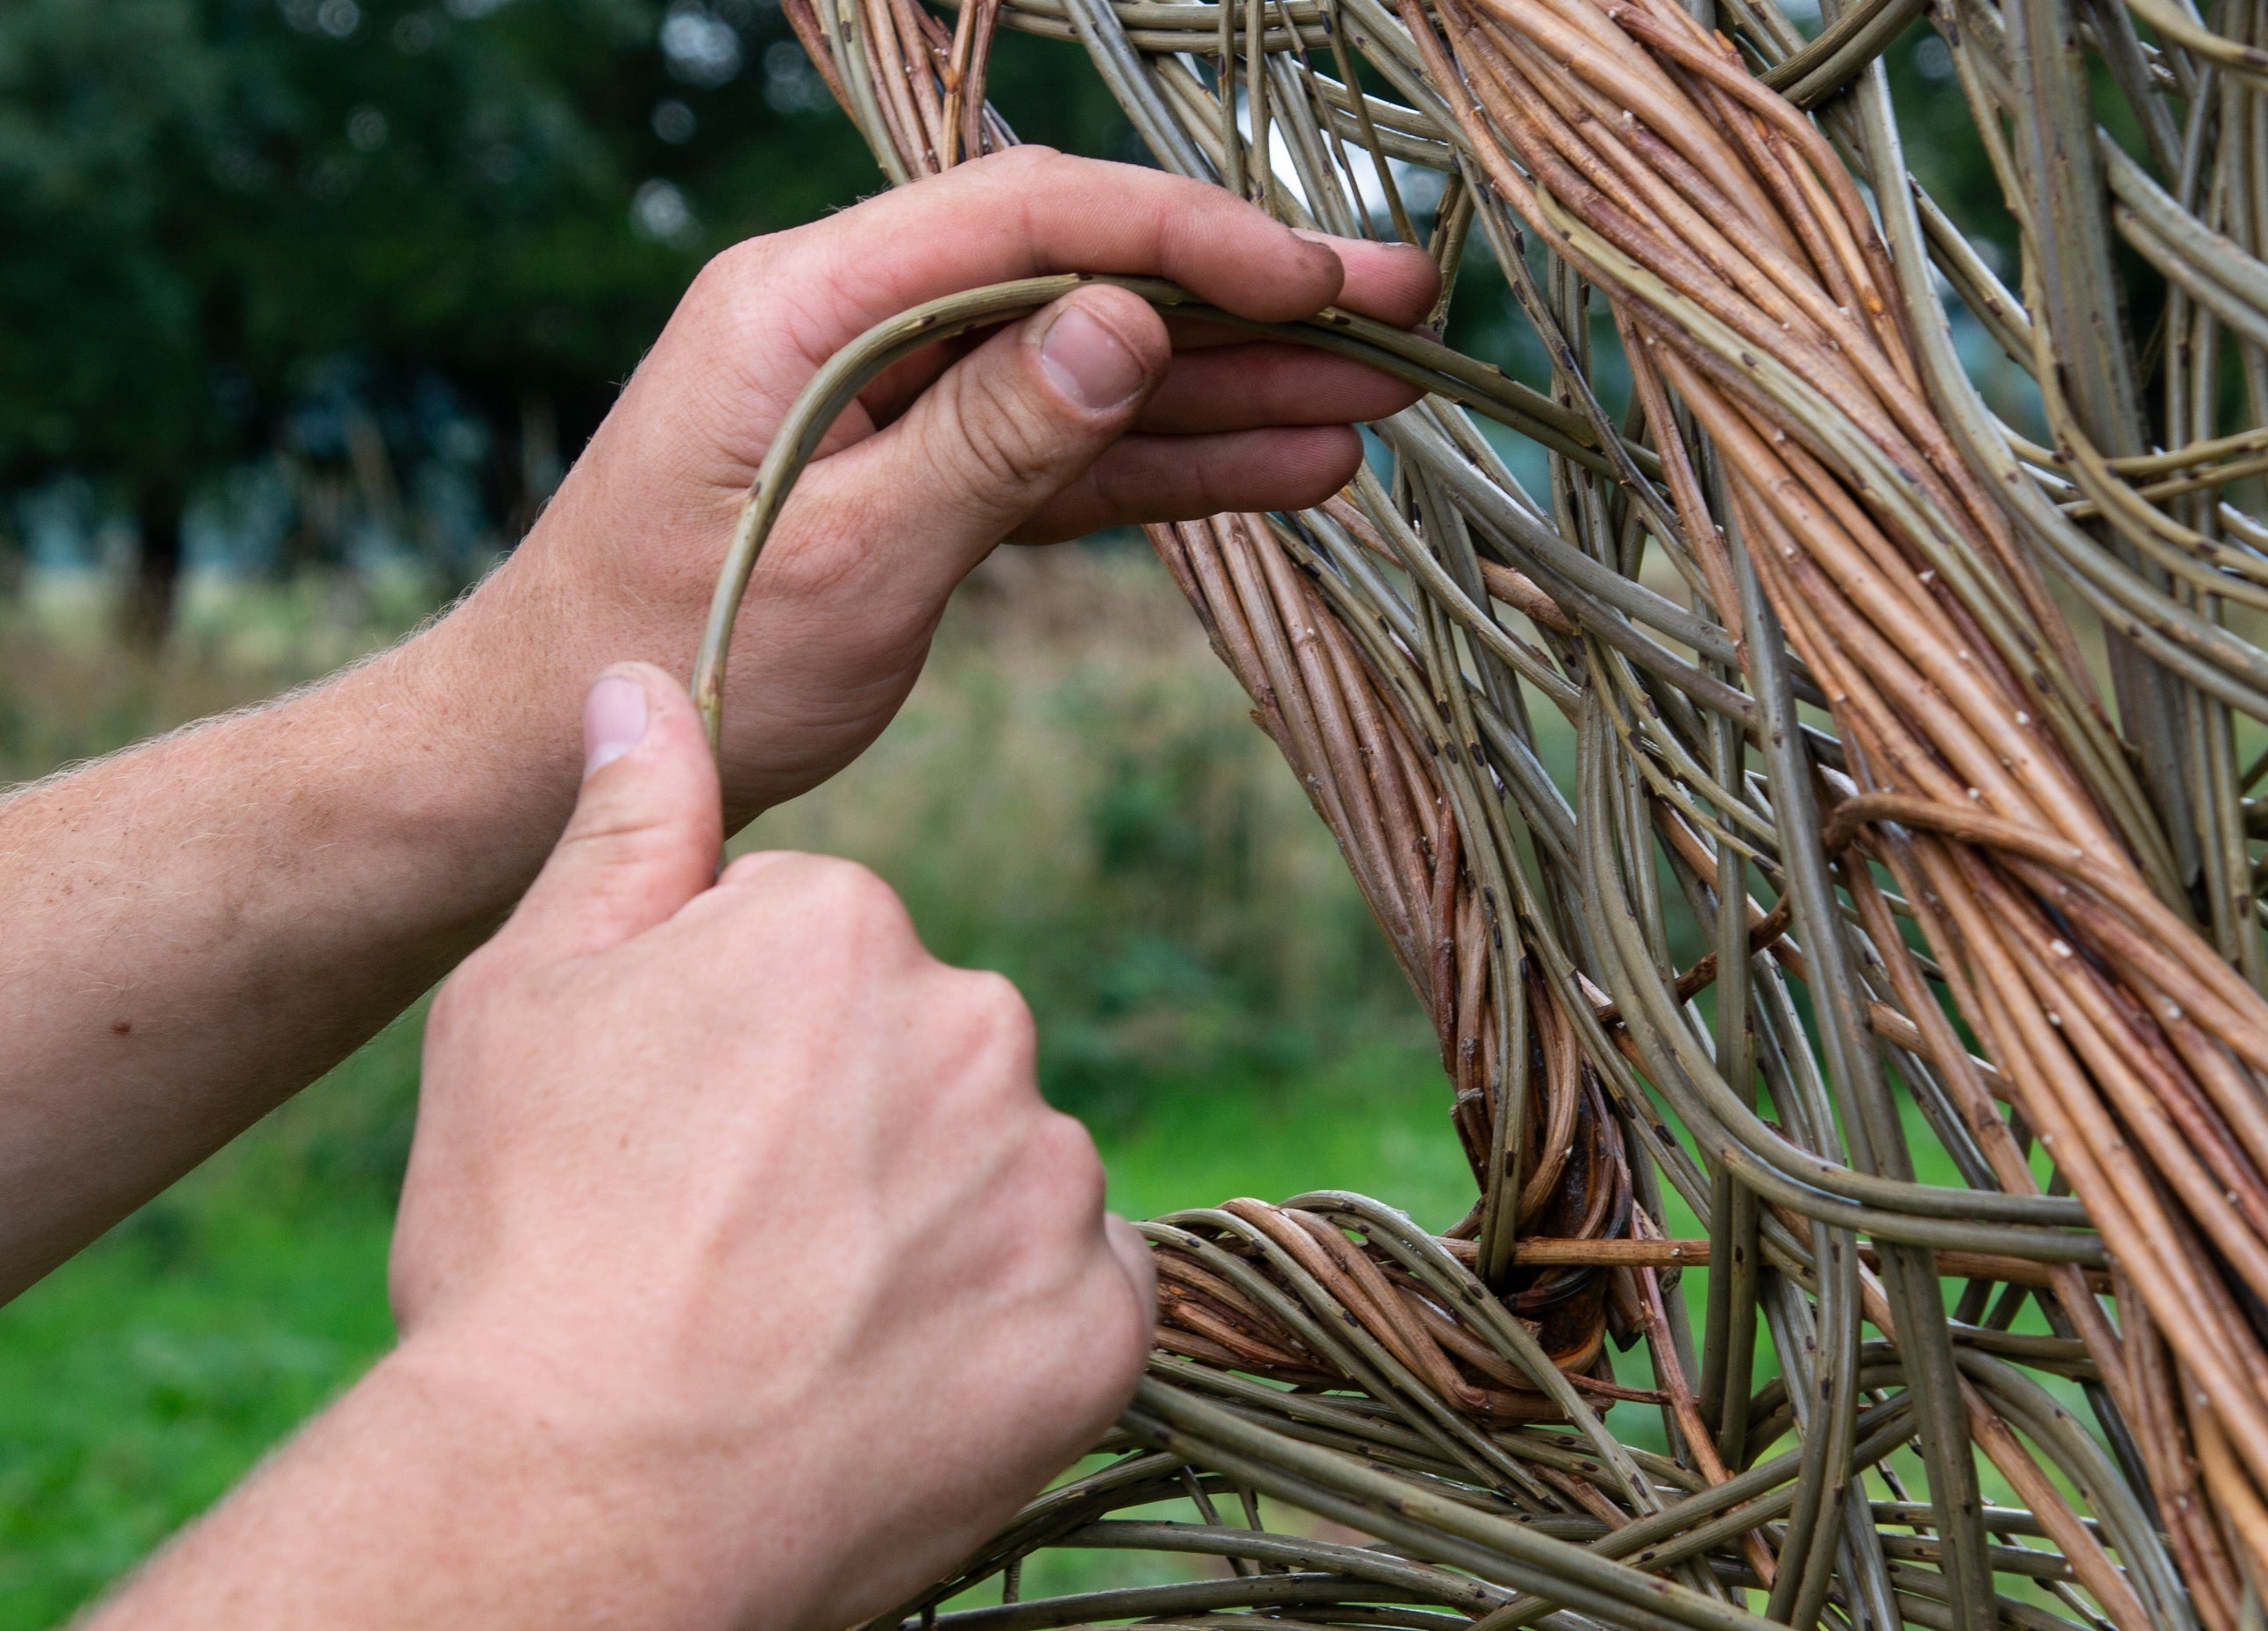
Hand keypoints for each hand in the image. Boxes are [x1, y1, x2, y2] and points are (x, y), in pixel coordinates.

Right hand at [380, 662, 1152, 1626]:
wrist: (580, 1500)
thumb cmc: (527, 1244)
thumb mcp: (523, 999)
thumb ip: (624, 830)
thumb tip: (650, 681)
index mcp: (847, 926)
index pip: (827, 960)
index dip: (742, 1063)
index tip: (679, 1149)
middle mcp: (981, 1022)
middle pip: (929, 1060)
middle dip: (854, 1134)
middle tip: (734, 1248)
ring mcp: (1052, 1179)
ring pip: (1003, 1180)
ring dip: (931, 1237)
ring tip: (801, 1334)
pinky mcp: (1102, 1325)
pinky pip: (1072, 1299)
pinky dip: (1003, 1338)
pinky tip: (894, 1383)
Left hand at [456, 147, 1438, 814]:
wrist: (556, 745)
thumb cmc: (676, 658)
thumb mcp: (847, 560)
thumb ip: (988, 438)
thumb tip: (1126, 322)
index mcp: (805, 299)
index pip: (1027, 216)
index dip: (1184, 236)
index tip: (1312, 280)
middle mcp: (854, 319)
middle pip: (1086, 277)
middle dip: (1250, 297)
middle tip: (1406, 311)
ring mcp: (894, 393)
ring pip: (1097, 368)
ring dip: (1237, 386)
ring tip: (1382, 399)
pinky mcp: (923, 470)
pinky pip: (1067, 452)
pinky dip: (1170, 463)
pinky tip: (1287, 464)